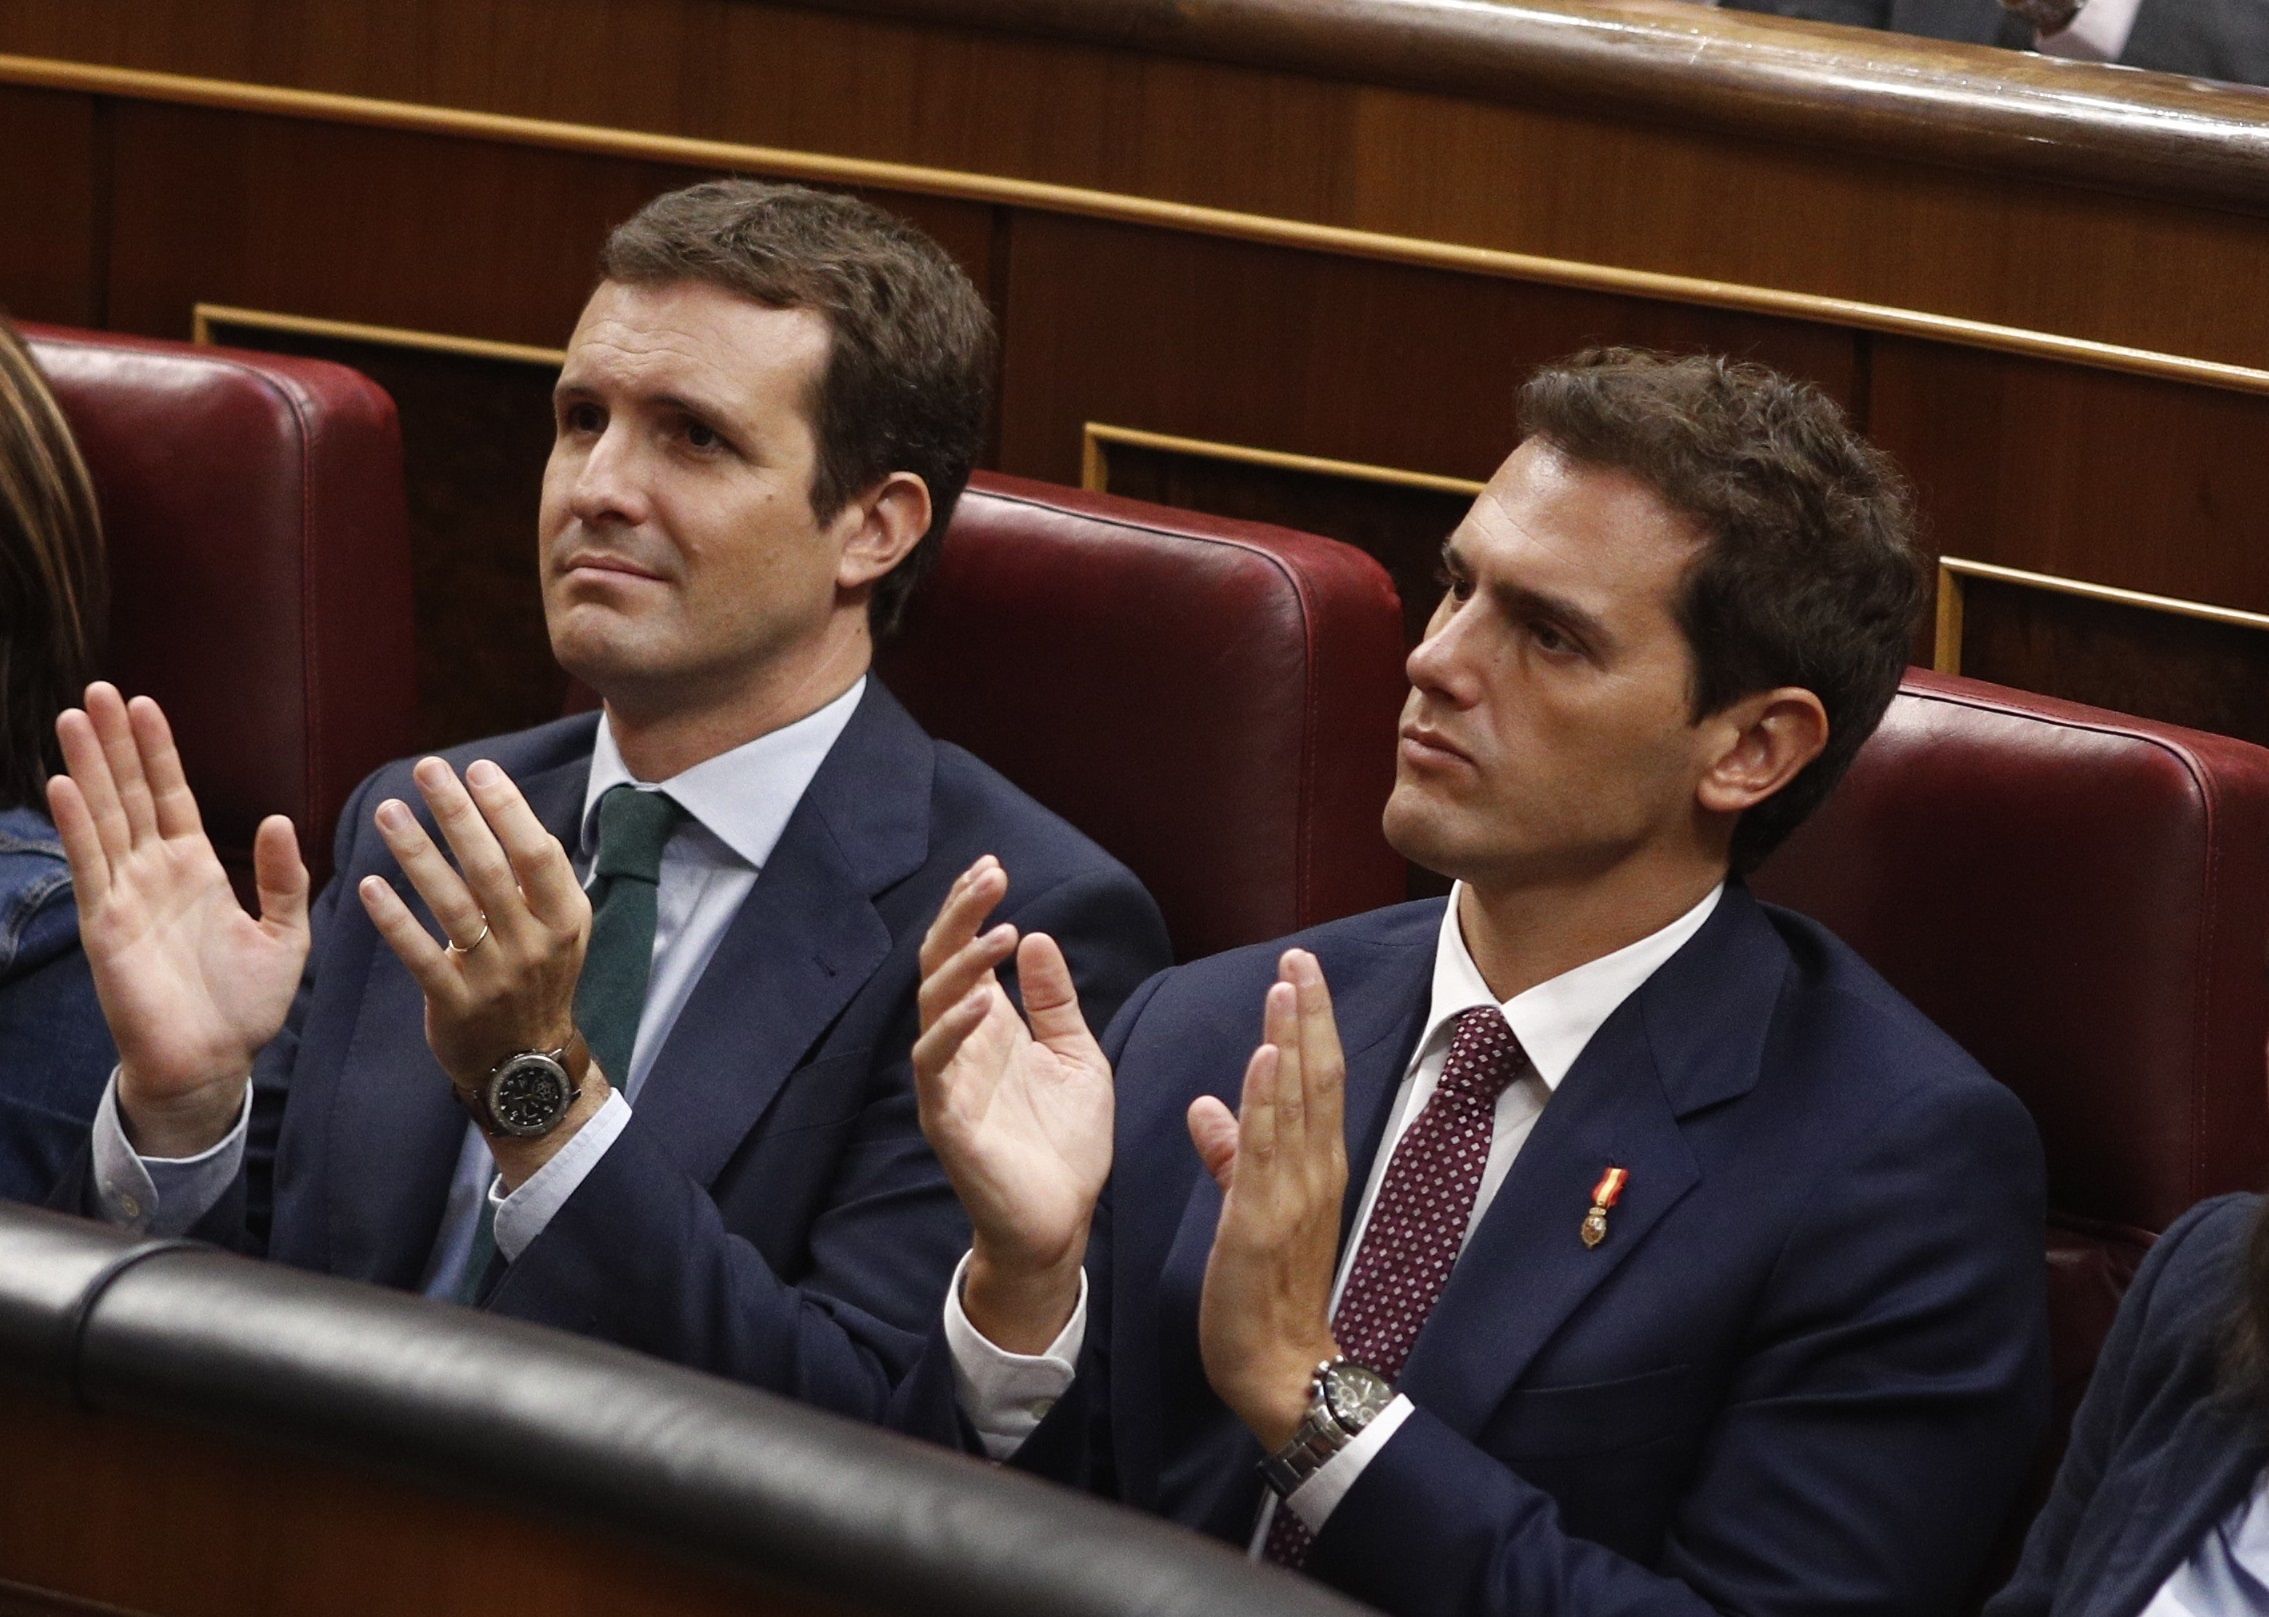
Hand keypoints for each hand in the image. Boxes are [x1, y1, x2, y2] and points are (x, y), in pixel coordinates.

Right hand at [49, 684, 308, 1156]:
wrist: (213, 1063)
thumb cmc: (246, 1006)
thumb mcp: (284, 934)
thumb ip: (283, 879)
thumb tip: (280, 819)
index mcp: (195, 869)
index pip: (171, 796)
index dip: (157, 751)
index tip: (144, 703)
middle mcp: (154, 874)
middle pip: (129, 794)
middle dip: (115, 743)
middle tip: (97, 689)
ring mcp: (126, 896)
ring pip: (103, 818)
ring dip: (88, 768)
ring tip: (74, 717)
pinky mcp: (107, 926)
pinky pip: (90, 866)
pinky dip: (77, 825)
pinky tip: (62, 784)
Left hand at [355, 757, 591, 1118]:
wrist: (525, 1063)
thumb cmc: (540, 979)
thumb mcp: (562, 930)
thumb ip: (546, 879)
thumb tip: (519, 816)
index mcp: (565, 918)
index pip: (536, 852)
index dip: (508, 809)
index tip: (477, 768)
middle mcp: (534, 943)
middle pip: (490, 869)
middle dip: (457, 814)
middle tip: (427, 770)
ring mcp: (494, 975)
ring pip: (452, 905)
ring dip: (418, 854)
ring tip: (388, 812)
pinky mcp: (455, 1003)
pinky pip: (420, 955)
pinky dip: (395, 920)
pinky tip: (369, 886)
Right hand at [913, 856, 1111, 1353]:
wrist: (1061, 1221)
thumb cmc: (1065, 1143)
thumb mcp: (1076, 1056)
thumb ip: (1056, 1002)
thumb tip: (1039, 938)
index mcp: (987, 1028)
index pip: (964, 954)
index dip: (971, 909)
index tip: (994, 867)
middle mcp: (958, 1047)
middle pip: (940, 967)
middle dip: (961, 918)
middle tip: (991, 875)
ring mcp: (947, 1083)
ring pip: (932, 1009)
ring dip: (961, 966)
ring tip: (1000, 930)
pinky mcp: (947, 1123)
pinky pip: (935, 1069)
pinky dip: (953, 1032)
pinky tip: (982, 1003)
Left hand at [1193, 949, 1347, 1450]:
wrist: (1278, 1367)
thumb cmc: (1265, 1293)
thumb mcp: (1246, 1211)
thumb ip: (1232, 1156)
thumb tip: (1208, 1107)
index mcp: (1312, 1168)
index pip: (1316, 1081)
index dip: (1311, 1024)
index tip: (1301, 971)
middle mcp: (1313, 1172)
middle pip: (1316, 1078)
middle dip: (1308, 1014)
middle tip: (1302, 955)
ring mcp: (1292, 1195)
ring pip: (1296, 1102)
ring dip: (1290, 1038)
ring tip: (1286, 984)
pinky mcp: (1259, 1221)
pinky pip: (1265, 1150)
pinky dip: (1267, 1099)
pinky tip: (1265, 1058)